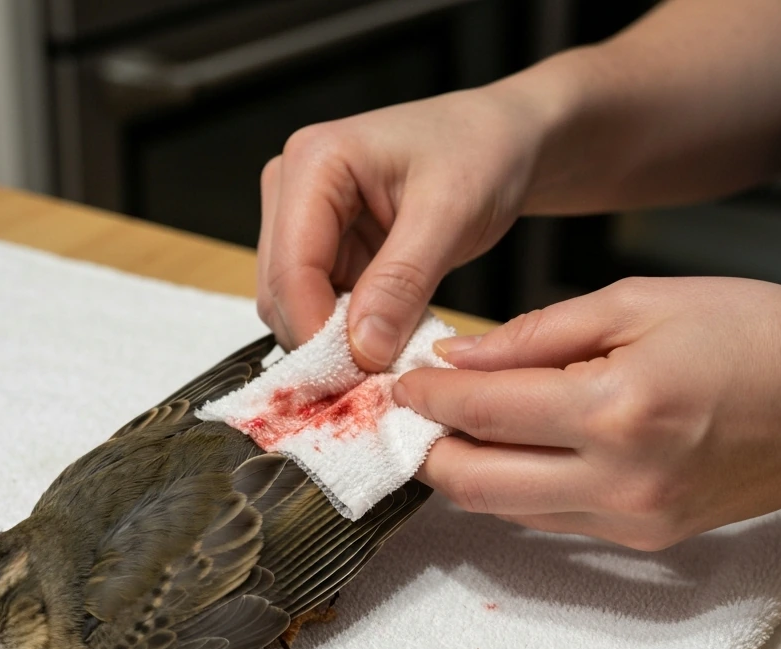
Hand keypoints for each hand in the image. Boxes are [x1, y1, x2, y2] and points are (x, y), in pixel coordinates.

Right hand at [256, 85, 545, 370]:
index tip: (361, 376)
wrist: (500, 139)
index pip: (290, 268)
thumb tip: (362, 349)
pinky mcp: (322, 248)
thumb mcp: (451, 214)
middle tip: (379, 376)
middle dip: (323, 341)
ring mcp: (301, 220)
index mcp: (314, 162)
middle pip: (280, 292)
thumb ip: (402, 281)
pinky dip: (347, 332)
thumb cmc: (481, 153)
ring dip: (334, 341)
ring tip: (389, 355)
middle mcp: (292, 188)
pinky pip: (319, 306)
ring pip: (293, 307)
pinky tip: (386, 338)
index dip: (318, 331)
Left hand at [394, 277, 780, 549]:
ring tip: (461, 423)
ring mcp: (634, 522)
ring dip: (470, 470)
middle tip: (414, 411)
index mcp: (617, 409)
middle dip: (428, 448)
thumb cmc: (756, 333)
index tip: (399, 380)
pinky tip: (518, 446)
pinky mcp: (646, 540)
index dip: (425, 396)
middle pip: (475, 485)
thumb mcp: (640, 302)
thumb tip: (458, 358)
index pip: (481, 412)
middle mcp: (620, 482)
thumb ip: (536, 335)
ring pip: (507, 511)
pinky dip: (519, 486)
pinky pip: (552, 521)